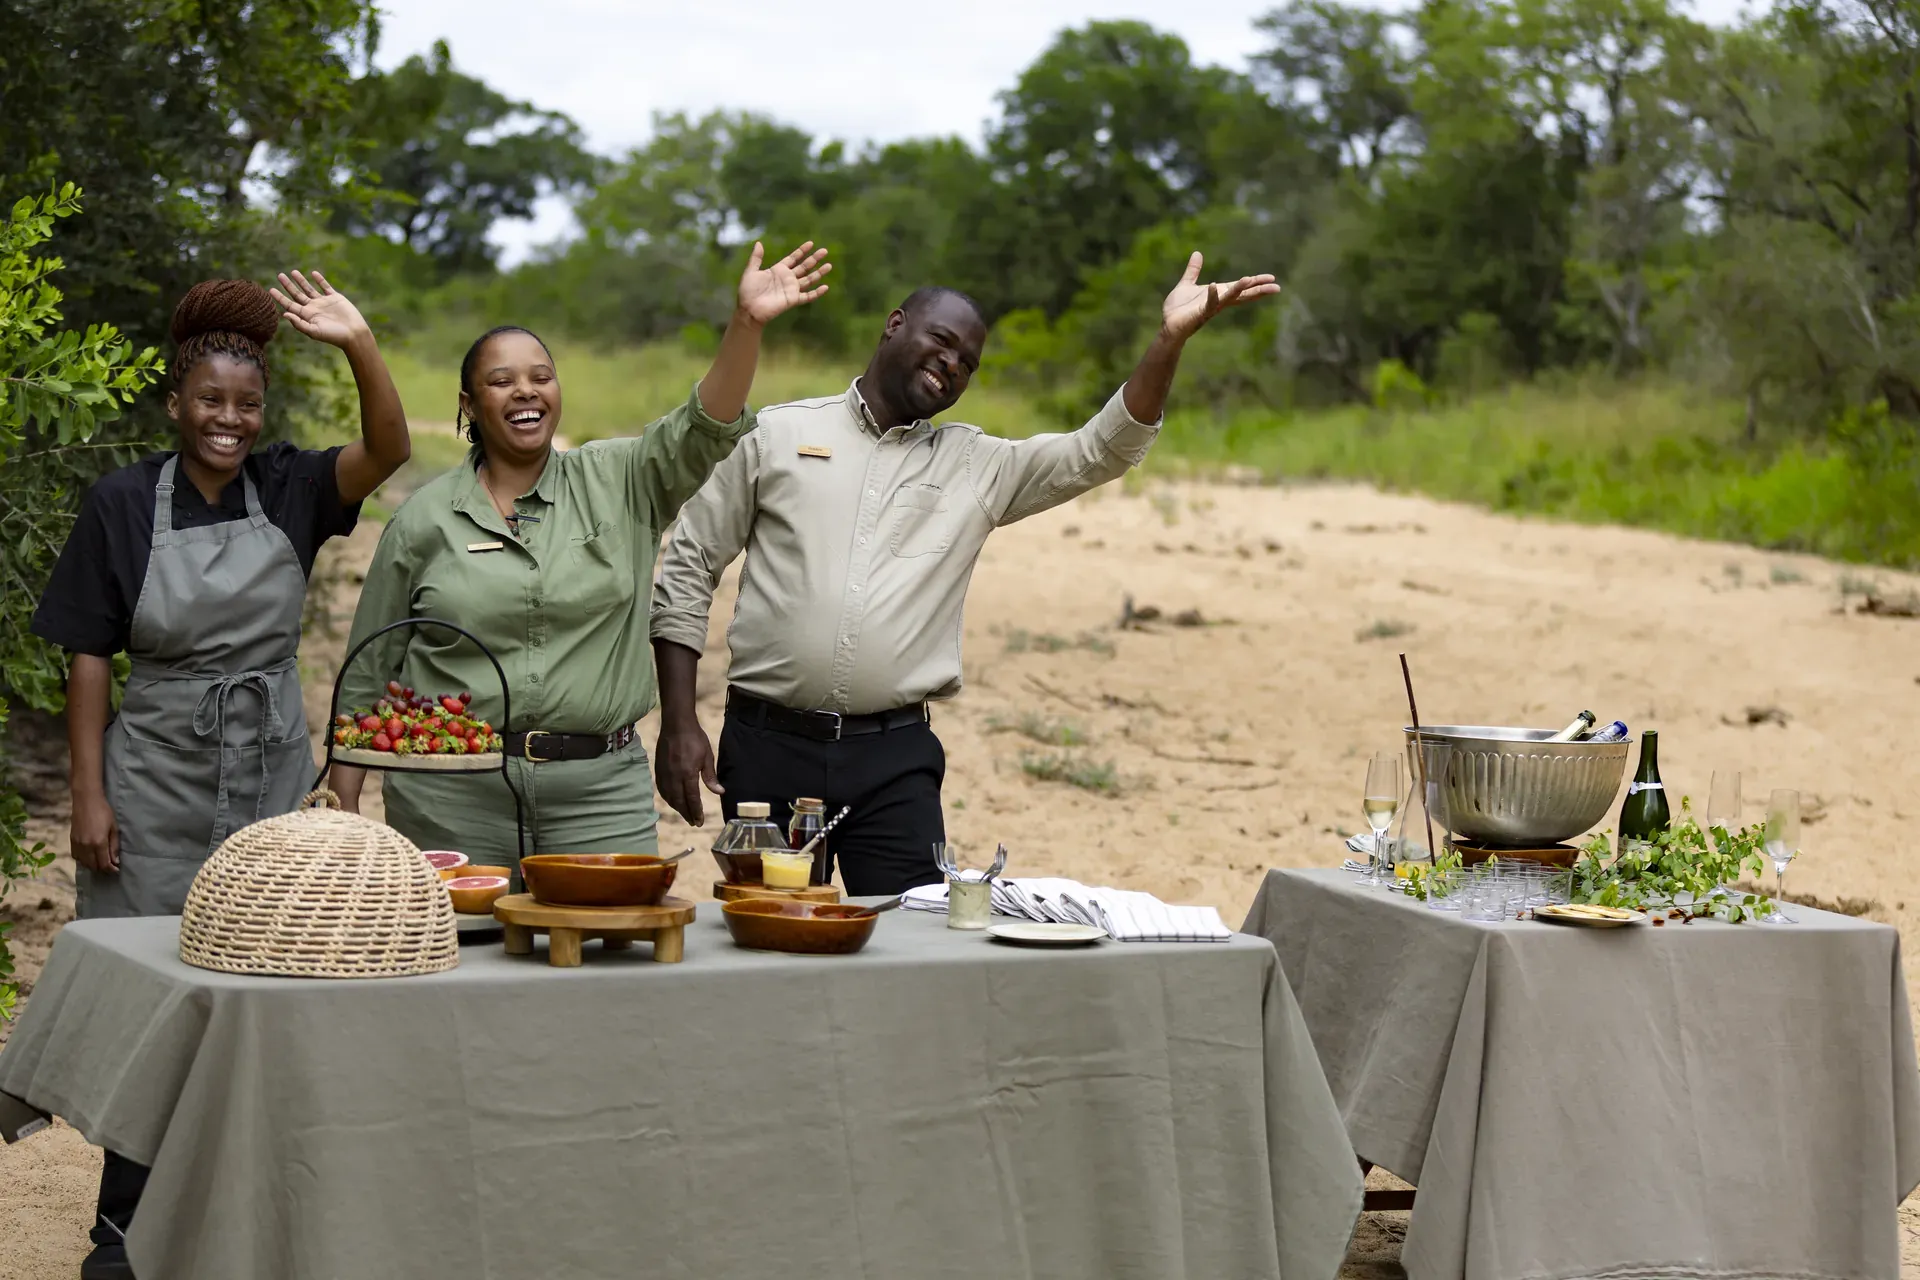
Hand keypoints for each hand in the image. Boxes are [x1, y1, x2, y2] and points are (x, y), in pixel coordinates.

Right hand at [71, 791, 118, 873]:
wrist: (86, 801)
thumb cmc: (104, 812)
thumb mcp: (113, 828)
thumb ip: (114, 846)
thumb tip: (115, 861)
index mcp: (98, 843)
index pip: (104, 864)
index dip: (111, 869)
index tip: (116, 869)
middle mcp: (86, 846)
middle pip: (93, 866)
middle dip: (102, 869)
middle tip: (110, 866)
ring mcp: (77, 844)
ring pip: (83, 863)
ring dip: (92, 865)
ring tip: (100, 861)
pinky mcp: (71, 841)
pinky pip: (76, 857)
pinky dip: (83, 860)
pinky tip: (89, 856)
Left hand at [270, 270, 371, 349]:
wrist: (354, 334)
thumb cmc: (334, 336)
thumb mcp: (314, 331)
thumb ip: (299, 323)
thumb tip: (284, 314)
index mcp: (307, 316)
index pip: (290, 305)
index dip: (280, 297)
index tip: (271, 289)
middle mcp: (314, 308)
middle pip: (297, 294)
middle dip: (288, 285)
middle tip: (279, 275)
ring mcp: (324, 302)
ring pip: (309, 289)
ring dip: (301, 280)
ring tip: (293, 272)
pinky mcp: (335, 298)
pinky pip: (325, 286)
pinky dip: (320, 280)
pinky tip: (313, 273)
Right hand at [654, 718, 722, 825]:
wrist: (676, 724)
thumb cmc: (695, 739)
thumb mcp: (707, 757)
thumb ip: (711, 777)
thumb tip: (720, 792)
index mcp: (688, 774)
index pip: (692, 798)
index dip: (696, 812)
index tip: (699, 822)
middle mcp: (674, 776)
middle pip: (679, 801)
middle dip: (687, 814)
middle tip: (694, 822)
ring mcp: (664, 773)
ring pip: (669, 797)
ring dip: (677, 808)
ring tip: (685, 814)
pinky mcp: (658, 770)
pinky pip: (662, 789)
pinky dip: (668, 798)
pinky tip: (673, 801)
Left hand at [735, 241, 830, 326]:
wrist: (749, 309)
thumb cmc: (748, 291)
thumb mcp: (750, 271)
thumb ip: (756, 258)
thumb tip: (759, 243)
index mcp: (778, 270)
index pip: (793, 258)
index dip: (802, 251)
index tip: (811, 243)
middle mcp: (787, 278)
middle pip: (804, 267)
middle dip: (814, 259)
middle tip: (824, 251)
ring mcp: (791, 289)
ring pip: (809, 279)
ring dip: (819, 273)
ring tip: (829, 265)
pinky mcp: (793, 300)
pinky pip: (808, 296)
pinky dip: (817, 293)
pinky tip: (825, 287)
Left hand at [1159, 252, 1280, 342]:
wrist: (1167, 326)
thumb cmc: (1178, 309)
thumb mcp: (1186, 285)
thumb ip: (1193, 271)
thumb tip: (1198, 254)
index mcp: (1218, 294)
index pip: (1241, 287)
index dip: (1255, 282)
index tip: (1272, 278)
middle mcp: (1218, 302)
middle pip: (1242, 295)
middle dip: (1258, 290)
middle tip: (1276, 287)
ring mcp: (1210, 309)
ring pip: (1228, 299)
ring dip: (1239, 289)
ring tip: (1249, 279)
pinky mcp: (1200, 314)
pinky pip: (1208, 304)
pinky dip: (1212, 295)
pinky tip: (1214, 286)